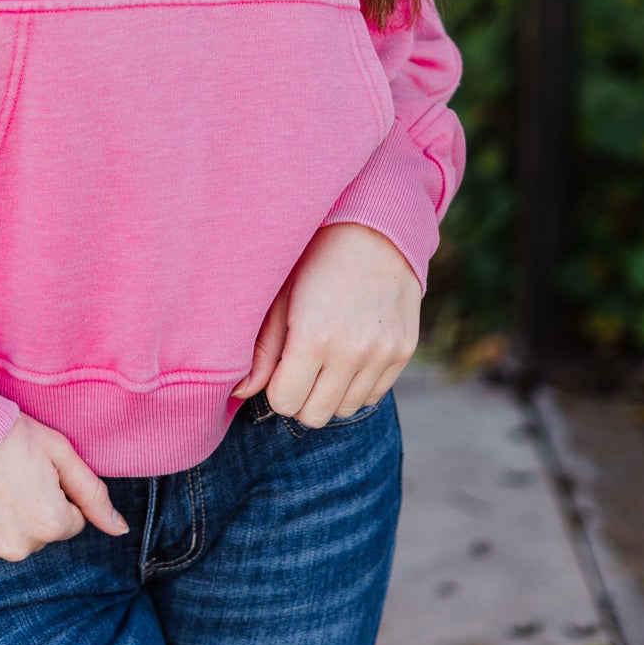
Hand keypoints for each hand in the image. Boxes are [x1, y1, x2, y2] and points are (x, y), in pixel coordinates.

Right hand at [0, 413, 128, 567]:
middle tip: (6, 474)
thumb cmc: (3, 431)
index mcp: (49, 524)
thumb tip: (120, 529)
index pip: (70, 521)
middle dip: (28, 509)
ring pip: (3, 542)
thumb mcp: (58, 450)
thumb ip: (93, 494)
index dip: (54, 493)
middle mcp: (17, 549)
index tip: (32, 471)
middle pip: (36, 535)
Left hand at [231, 222, 420, 426]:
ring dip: (328, 394)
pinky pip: (373, 396)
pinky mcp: (403, 351)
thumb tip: (240, 392)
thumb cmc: (317, 258)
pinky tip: (348, 356)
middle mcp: (351, 351)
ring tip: (323, 360)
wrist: (376, 229)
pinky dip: (356, 386)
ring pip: (344, 410)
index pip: (284, 402)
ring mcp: (382, 354)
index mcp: (313, 336)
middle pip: (314, 415)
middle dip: (299, 398)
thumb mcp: (281, 296)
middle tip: (297, 369)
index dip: (275, 389)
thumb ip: (262, 349)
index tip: (278, 368)